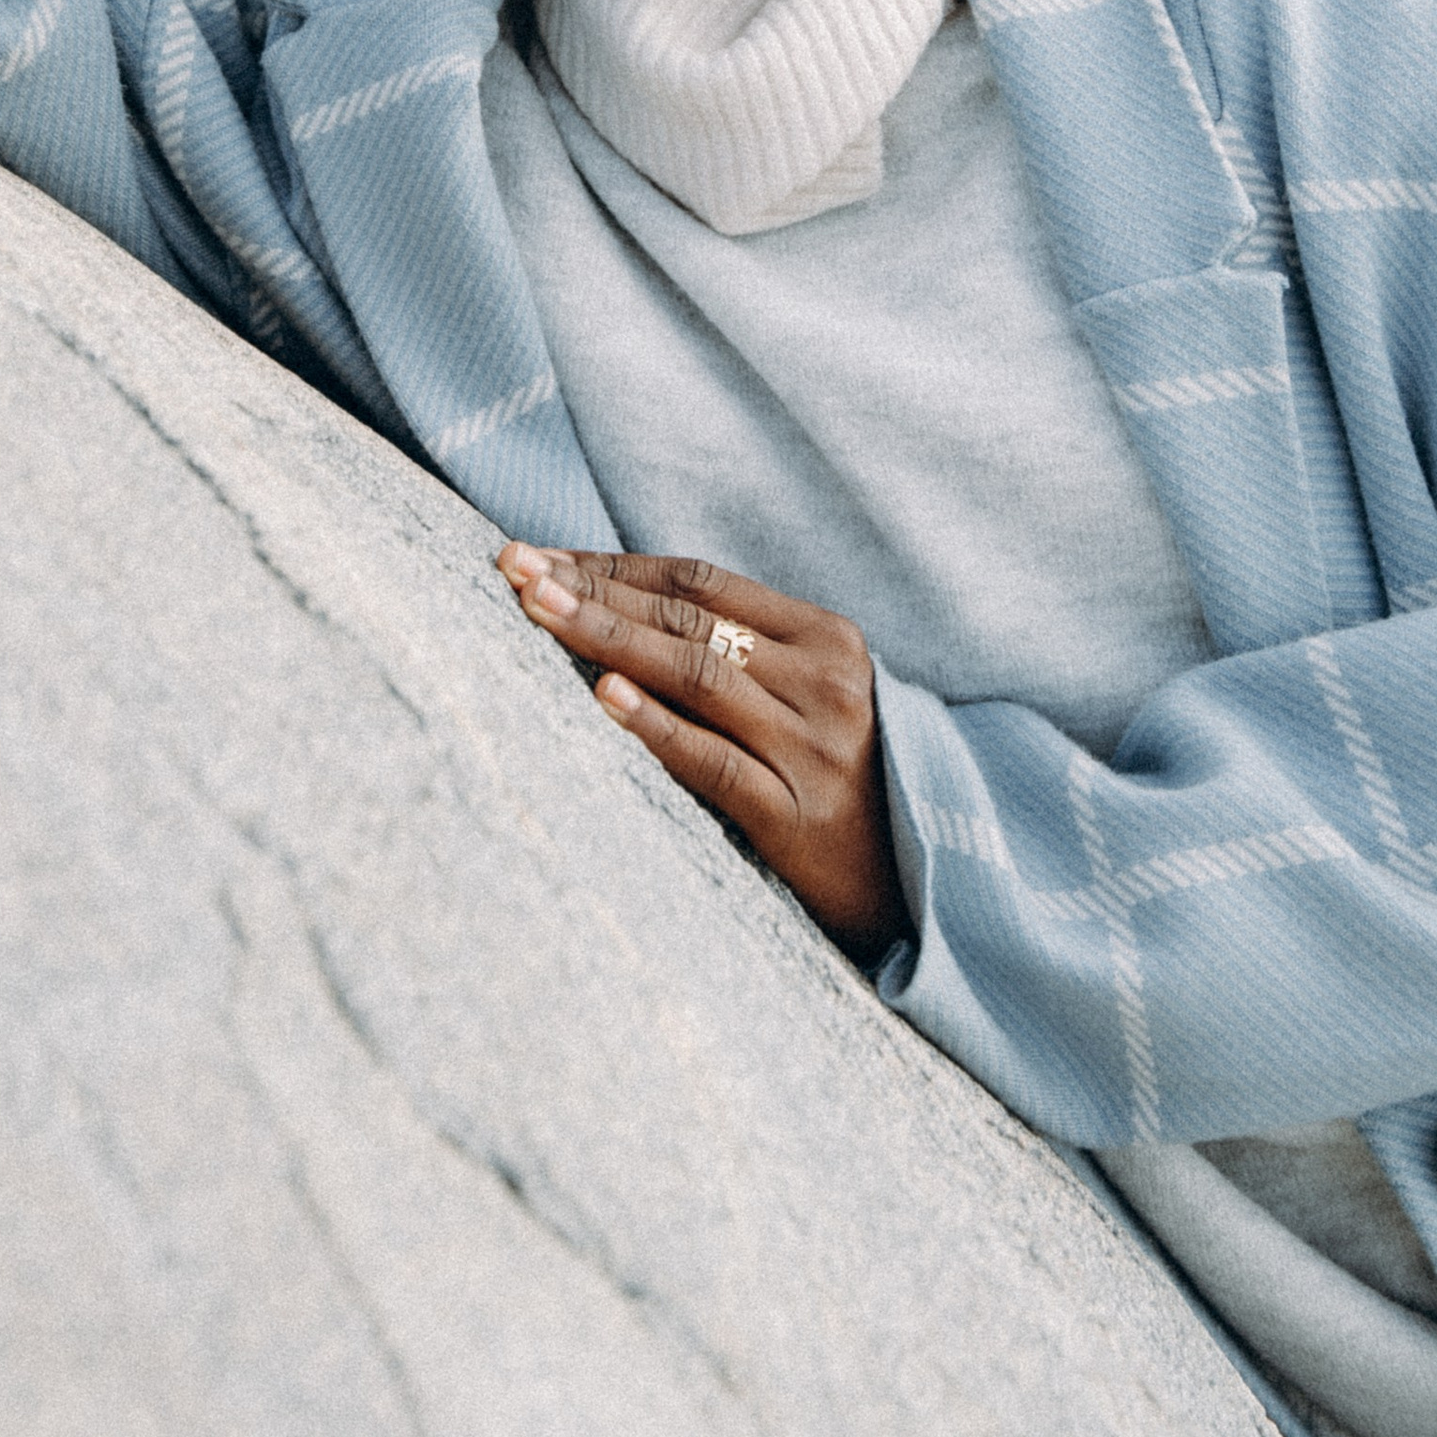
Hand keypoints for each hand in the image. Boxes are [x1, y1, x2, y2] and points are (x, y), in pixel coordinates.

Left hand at [496, 543, 909, 961]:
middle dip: (592, 589)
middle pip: (689, 620)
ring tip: (535, 609)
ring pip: (695, 674)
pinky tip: (602, 698)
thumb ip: (739, 653)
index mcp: (825, 637)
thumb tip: (616, 605)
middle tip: (512, 566)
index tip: (538, 553)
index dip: (615, 564)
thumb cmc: (843, 779)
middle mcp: (823, 679)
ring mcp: (812, 746)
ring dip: (606, 637)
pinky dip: (655, 726)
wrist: (924, 884)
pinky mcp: (797, 814)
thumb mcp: (809, 698)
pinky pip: (713, 761)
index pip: (701, 584)